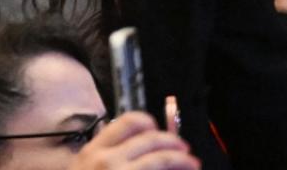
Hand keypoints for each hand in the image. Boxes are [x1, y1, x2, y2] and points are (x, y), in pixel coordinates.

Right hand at [70, 112, 198, 169]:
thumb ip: (102, 156)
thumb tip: (134, 147)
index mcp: (94, 151)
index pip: (128, 123)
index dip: (149, 123)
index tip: (157, 130)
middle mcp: (108, 161)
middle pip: (150, 139)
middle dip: (173, 141)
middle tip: (183, 147)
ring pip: (162, 159)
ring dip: (183, 159)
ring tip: (192, 163)